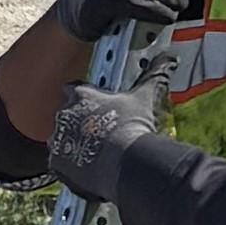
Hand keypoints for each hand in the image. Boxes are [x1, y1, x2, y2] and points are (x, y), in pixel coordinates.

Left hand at [46, 79, 153, 206]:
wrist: (125, 163)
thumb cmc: (132, 126)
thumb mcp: (145, 97)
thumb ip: (154, 75)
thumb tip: (169, 57)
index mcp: (80, 94)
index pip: (74, 88)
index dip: (86, 96)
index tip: (98, 104)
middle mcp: (63, 114)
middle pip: (67, 114)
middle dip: (80, 121)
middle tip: (101, 129)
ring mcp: (59, 140)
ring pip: (62, 139)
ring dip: (74, 142)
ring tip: (97, 151)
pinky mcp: (57, 163)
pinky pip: (61, 162)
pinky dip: (72, 165)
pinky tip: (91, 167)